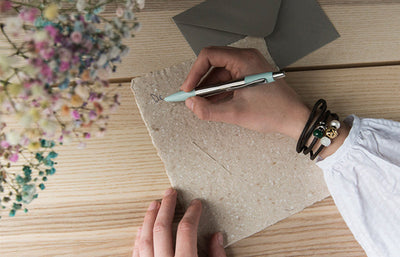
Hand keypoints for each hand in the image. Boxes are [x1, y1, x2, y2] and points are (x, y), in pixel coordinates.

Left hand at [132, 188, 225, 256]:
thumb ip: (216, 256)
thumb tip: (216, 237)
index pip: (186, 230)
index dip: (192, 213)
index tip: (196, 204)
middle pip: (162, 229)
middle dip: (167, 207)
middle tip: (170, 193)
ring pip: (145, 238)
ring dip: (150, 218)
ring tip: (154, 204)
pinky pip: (137, 252)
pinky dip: (139, 238)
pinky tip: (142, 228)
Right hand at [181, 46, 310, 139]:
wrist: (295, 118)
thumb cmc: (274, 111)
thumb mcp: (236, 113)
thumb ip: (209, 110)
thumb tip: (191, 104)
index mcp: (244, 60)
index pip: (209, 55)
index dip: (194, 72)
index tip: (188, 88)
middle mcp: (246, 59)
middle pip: (213, 63)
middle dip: (200, 81)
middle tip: (192, 97)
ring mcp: (249, 67)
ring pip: (220, 73)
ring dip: (209, 88)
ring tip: (202, 103)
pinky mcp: (251, 76)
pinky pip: (229, 79)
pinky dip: (220, 91)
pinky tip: (213, 103)